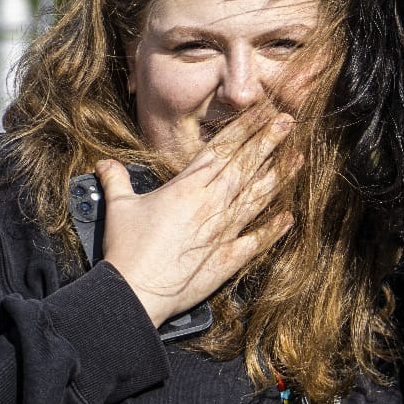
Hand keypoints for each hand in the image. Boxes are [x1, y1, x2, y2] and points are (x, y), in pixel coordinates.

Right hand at [97, 109, 297, 326]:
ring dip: (279, 176)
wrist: (135, 293)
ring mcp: (223, 231)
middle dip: (268, 140)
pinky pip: (256, 240)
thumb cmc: (126, 250)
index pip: (220, 149)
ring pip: (257, 196)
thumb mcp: (119, 208)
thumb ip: (116, 181)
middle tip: (289, 120)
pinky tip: (289, 217)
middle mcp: (210, 204)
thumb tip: (104, 164)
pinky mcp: (228, 258)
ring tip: (299, 156)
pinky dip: (274, 229)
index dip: (242, 127)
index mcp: (186, 187)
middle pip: (245, 165)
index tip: (261, 111)